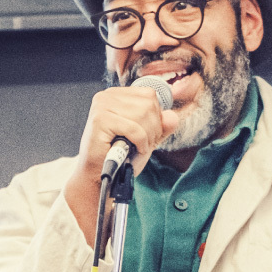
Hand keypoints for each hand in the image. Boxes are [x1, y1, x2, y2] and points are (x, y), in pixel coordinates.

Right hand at [63, 85, 181, 244]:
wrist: (100, 176)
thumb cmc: (119, 156)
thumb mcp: (146, 137)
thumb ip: (161, 125)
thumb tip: (172, 116)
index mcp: (116, 95)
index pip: (149, 95)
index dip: (156, 116)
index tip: (149, 134)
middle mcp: (106, 96)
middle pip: (148, 104)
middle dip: (154, 127)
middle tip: (146, 144)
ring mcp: (102, 107)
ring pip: (143, 115)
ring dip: (148, 136)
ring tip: (140, 147)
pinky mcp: (100, 120)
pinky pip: (134, 128)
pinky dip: (140, 142)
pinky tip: (135, 149)